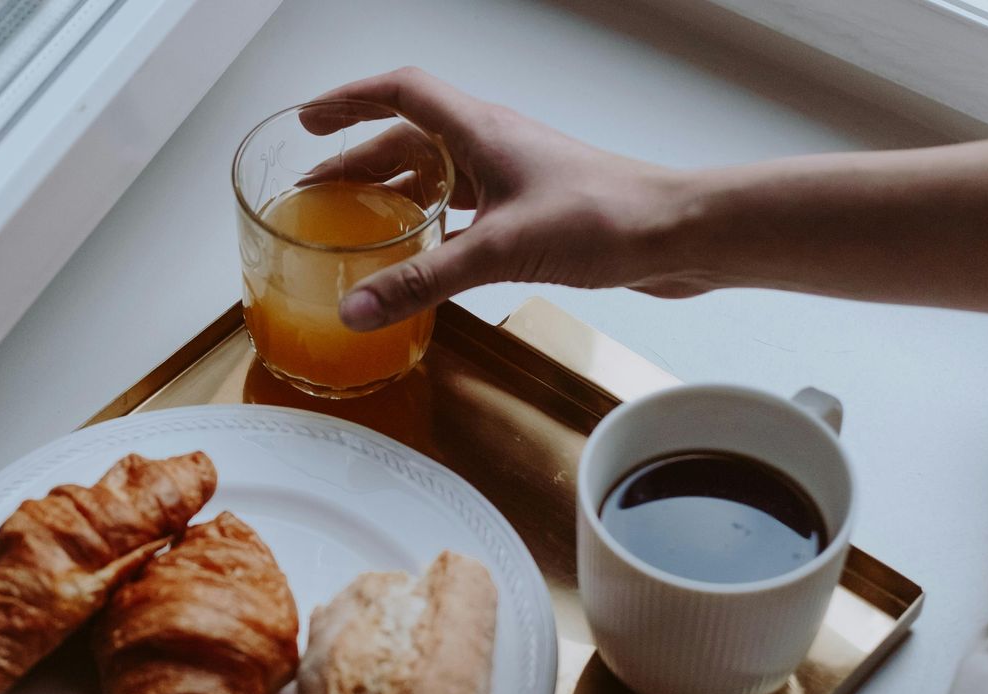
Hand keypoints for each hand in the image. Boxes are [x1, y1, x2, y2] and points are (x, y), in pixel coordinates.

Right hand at [303, 67, 707, 330]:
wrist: (676, 233)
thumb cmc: (606, 216)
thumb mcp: (500, 249)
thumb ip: (423, 280)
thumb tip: (357, 307)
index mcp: (479, 131)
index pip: (400, 93)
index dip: (350, 99)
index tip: (311, 119)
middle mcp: (491, 145)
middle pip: (409, 139)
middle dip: (357, 160)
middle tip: (316, 189)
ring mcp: (511, 176)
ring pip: (436, 176)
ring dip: (392, 194)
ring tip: (355, 222)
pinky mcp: (529, 210)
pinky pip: (464, 209)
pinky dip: (431, 226)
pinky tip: (419, 257)